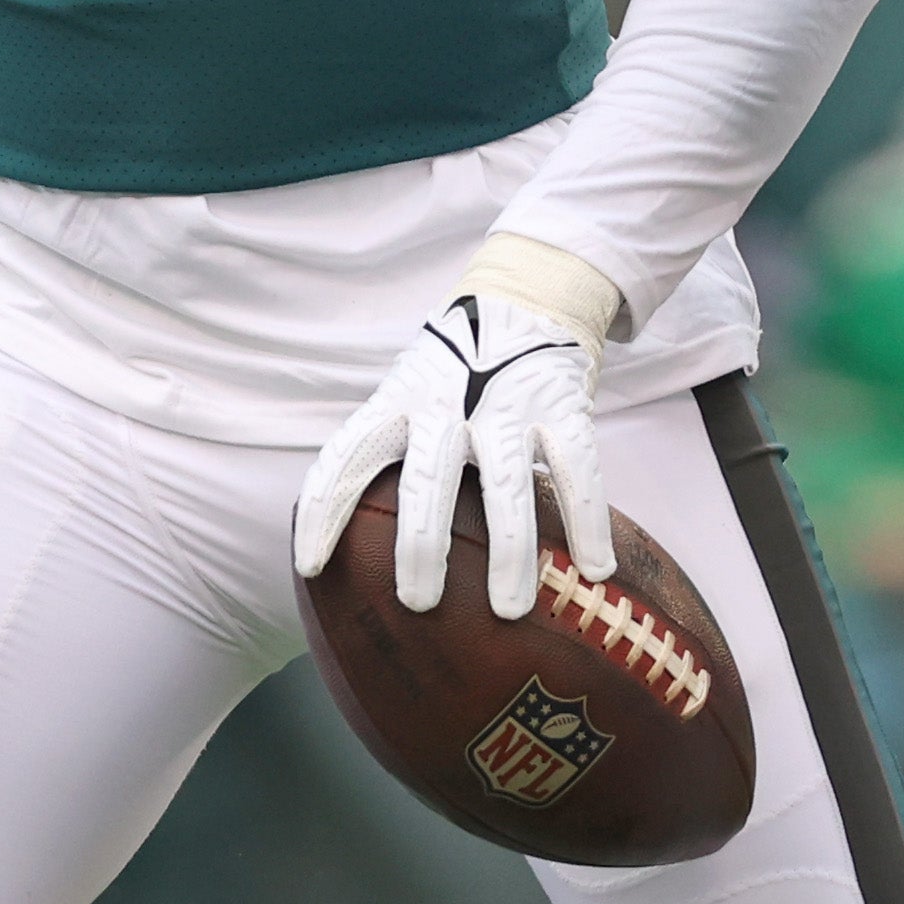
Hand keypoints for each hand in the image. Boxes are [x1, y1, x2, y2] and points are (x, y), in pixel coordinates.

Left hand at [294, 296, 611, 618]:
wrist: (527, 294)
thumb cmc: (455, 370)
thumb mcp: (409, 392)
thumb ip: (391, 447)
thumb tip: (350, 543)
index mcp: (400, 401)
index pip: (347, 454)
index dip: (323, 509)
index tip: (308, 565)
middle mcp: (448, 402)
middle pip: (428, 478)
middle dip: (421, 544)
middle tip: (418, 602)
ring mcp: (509, 403)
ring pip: (508, 483)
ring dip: (509, 551)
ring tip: (510, 610)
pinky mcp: (562, 403)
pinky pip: (578, 468)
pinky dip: (587, 520)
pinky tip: (596, 569)